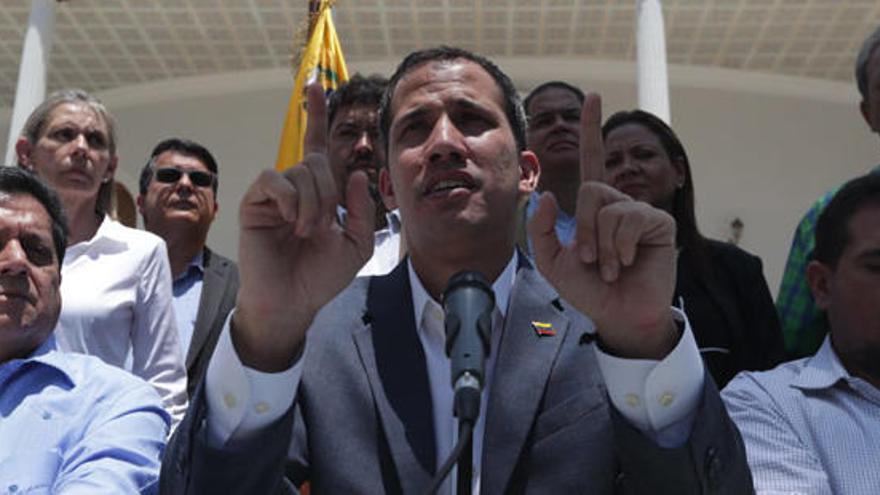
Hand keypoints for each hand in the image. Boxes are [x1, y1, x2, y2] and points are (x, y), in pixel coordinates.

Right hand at [233, 84, 375, 371]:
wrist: (293, 301)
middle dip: (327, 192)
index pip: (317, 145)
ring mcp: (273, 194)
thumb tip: (358, 175)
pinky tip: (291, 222)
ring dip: (311, 203)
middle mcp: (294, 188)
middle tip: (320, 228)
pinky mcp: (253, 202)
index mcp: (318, 193)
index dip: (315, 115)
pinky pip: (274, 179)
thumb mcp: (356, 244)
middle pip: (316, 161)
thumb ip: (360, 209)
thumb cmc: (321, 277)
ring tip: (305, 233)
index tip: (315, 84)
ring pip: (299, 171)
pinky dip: (289, 199)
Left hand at [528, 93, 677, 358]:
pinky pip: (628, 219)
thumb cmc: (589, 290)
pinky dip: (619, 247)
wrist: (617, 315)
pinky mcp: (659, 223)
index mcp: (594, 207)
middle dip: (584, 231)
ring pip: (608, 207)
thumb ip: (542, 230)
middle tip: (591, 261)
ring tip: (612, 268)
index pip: (593, 160)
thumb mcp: (553, 261)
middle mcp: (618, 203)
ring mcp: (640, 212)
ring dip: (602, 246)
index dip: (592, 128)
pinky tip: (627, 264)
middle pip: (590, 191)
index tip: (592, 96)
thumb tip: (548, 195)